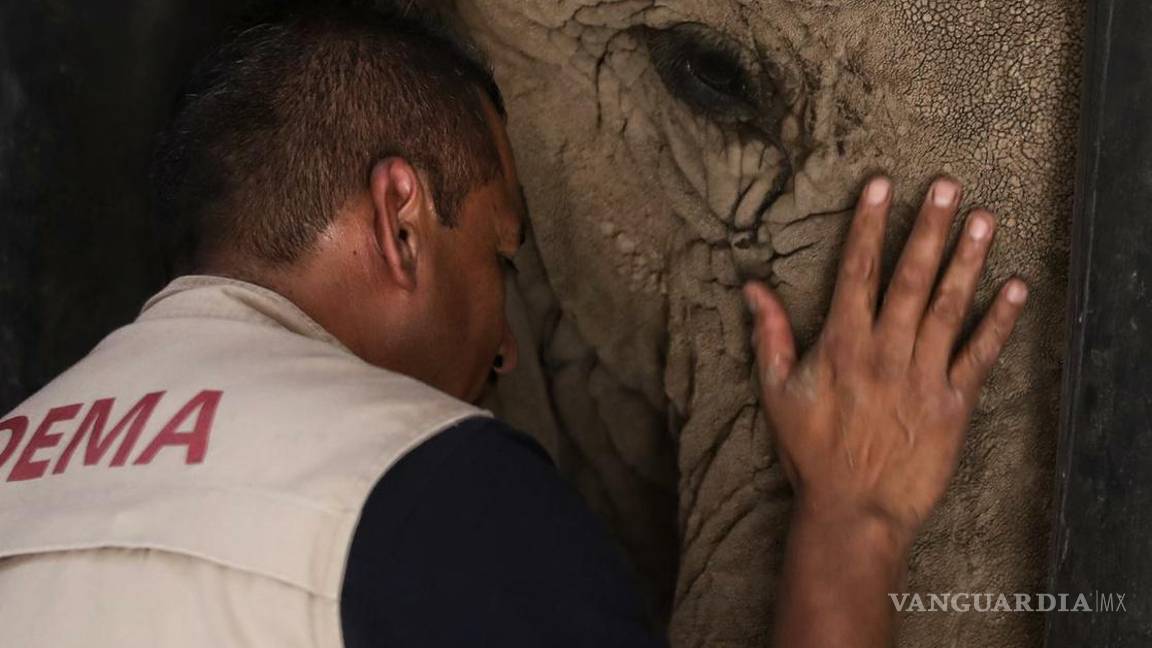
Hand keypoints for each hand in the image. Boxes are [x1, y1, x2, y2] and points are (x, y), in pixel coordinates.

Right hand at [744, 176, 1026, 544]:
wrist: (854, 509)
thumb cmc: (811, 451)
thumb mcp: (777, 392)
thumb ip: (769, 335)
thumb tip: (752, 288)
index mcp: (842, 345)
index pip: (856, 272)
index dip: (869, 226)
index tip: (881, 186)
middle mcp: (885, 352)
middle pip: (910, 278)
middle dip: (929, 228)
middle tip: (949, 186)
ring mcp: (922, 376)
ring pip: (947, 307)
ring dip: (967, 261)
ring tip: (985, 219)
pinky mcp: (952, 404)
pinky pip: (979, 356)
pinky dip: (998, 322)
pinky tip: (1015, 288)